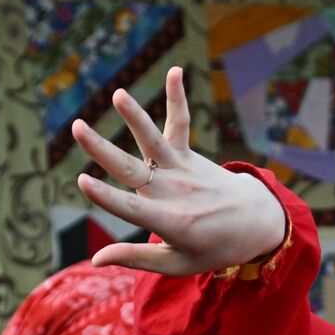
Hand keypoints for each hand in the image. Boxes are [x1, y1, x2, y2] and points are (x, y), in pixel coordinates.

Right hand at [71, 66, 284, 275]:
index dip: (107, 197)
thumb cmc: (213, 248)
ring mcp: (182, 171)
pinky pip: (182, 124)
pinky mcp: (190, 156)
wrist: (257, 223)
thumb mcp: (178, 263)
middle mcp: (174, 192)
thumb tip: (95, 260)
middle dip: (102, 149)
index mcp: (170, 222)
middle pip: (132, 169)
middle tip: (78, 127)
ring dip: (136, 117)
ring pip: (155, 142)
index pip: (132, 209)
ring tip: (118, 95)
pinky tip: (175, 71)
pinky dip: (178, 98)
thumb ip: (137, 258)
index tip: (83, 182)